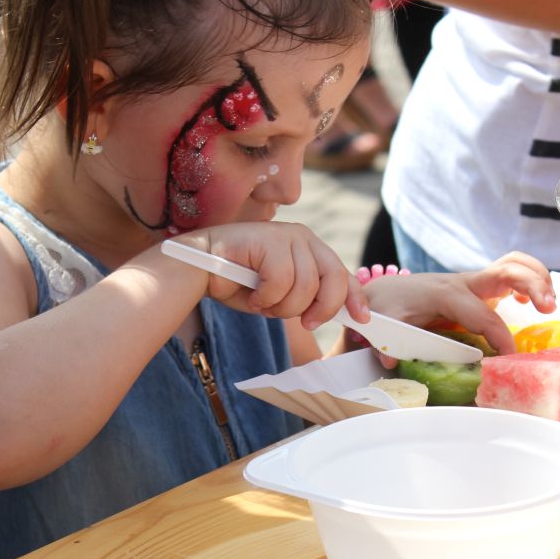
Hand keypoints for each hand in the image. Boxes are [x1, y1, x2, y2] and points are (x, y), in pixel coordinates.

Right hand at [179, 222, 369, 328]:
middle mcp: (303, 237)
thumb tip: (332, 313)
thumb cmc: (237, 283)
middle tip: (305, 323)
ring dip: (283, 306)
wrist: (198, 270)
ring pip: (305, 286)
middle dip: (322, 308)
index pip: (343, 273)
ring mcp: (287, 235)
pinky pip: (281, 281)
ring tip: (263, 302)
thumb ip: (307, 298)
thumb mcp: (280, 295)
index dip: (355, 298)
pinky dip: (266, 297)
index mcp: (310, 249)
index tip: (362, 320)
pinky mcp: (269, 239)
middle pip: (334, 278)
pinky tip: (252, 294)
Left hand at [364, 251, 555, 355]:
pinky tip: (532, 304)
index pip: (483, 315)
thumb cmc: (386, 308)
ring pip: (514, 265)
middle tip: (549, 308)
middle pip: (508, 271)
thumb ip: (388, 341)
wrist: (381, 292)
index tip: (510, 357)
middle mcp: (464, 283)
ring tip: (550, 303)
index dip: (500, 337)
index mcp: (446, 294)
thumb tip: (389, 363)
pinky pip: (510, 272)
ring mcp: (473, 282)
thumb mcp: (383, 324)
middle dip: (533, 285)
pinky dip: (529, 280)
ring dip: (538, 277)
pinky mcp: (478, 287)